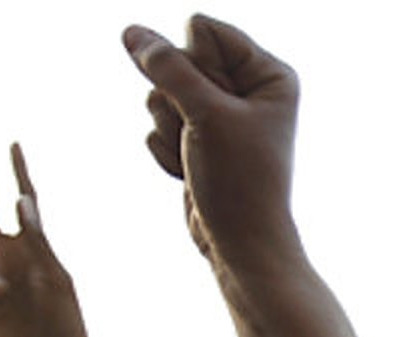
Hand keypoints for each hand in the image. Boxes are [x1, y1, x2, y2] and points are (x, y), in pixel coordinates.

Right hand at [123, 18, 365, 336]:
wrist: (239, 246)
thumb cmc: (240, 182)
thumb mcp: (205, 114)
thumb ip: (167, 68)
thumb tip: (131, 32)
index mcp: (267, 73)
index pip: (201, 29)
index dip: (194, 65)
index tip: (218, 108)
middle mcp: (245, 89)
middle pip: (177, 59)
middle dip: (179, 100)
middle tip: (205, 136)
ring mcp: (218, 115)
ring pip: (160, 93)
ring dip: (171, 128)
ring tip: (200, 157)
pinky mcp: (196, 139)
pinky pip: (157, 124)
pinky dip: (167, 150)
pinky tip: (191, 172)